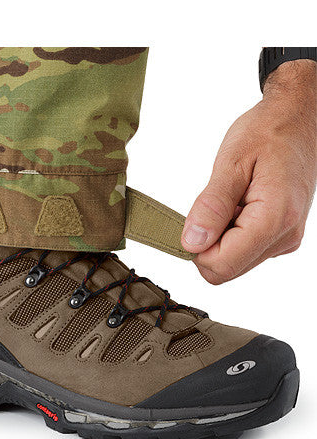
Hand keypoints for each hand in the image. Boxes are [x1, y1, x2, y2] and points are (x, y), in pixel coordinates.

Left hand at [181, 60, 315, 284]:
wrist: (296, 119)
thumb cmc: (266, 132)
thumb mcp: (231, 163)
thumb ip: (211, 207)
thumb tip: (192, 243)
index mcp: (275, 219)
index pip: (222, 265)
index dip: (197, 248)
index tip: (196, 218)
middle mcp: (284, 237)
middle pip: (227, 269)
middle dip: (207, 244)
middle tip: (213, 205)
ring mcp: (284, 239)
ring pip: (234, 262)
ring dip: (219, 237)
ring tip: (231, 201)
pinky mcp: (280, 236)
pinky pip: (244, 250)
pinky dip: (231, 232)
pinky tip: (239, 205)